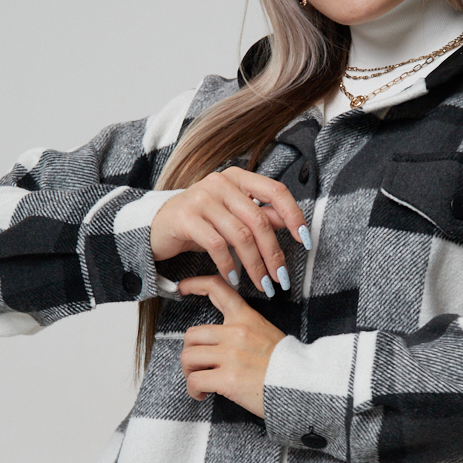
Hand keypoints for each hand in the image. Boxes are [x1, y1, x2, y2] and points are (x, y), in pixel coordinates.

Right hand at [149, 167, 310, 297]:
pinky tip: (234, 278)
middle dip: (273, 253)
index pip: (275, 191)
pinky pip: (216, 245)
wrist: (156, 226)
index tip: (305, 240)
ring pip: (240, 235)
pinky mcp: (185, 216)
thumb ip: (260, 215)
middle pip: (259, 220)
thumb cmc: (200, 222)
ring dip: (254, 265)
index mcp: (238, 178)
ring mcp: (202, 198)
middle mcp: (221, 182)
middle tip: (281, 278)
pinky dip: (229, 265)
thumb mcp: (232, 216)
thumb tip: (291, 222)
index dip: (294, 215)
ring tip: (262, 284)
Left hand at [178, 274, 285, 416]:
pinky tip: (203, 394)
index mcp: (246, 318)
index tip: (182, 288)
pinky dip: (193, 390)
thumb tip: (220, 342)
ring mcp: (231, 356)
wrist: (303, 386)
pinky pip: (194, 381)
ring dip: (189, 372)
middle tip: (198, 367)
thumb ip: (243, 331)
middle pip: (192, 335)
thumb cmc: (286, 365)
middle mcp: (236, 333)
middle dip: (190, 353)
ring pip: (188, 357)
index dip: (196, 284)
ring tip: (200, 382)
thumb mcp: (267, 334)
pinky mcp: (228, 379)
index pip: (218, 289)